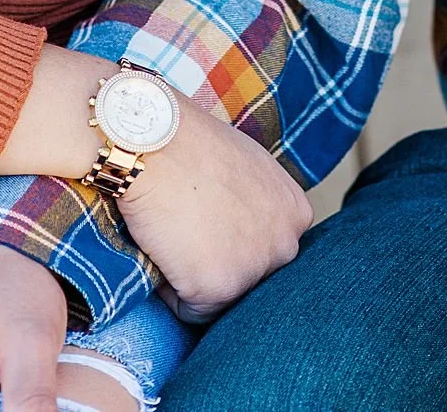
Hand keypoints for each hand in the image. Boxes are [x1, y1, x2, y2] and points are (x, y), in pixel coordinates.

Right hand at [113, 98, 309, 323]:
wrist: (151, 139)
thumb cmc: (185, 140)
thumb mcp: (245, 163)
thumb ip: (256, 199)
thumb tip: (238, 221)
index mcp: (295, 213)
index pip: (265, 248)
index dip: (228, 238)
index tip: (203, 217)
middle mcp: (285, 245)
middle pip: (248, 275)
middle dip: (215, 261)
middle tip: (183, 228)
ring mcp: (253, 269)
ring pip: (220, 296)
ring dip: (191, 276)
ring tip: (170, 235)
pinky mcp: (217, 288)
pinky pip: (188, 308)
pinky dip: (167, 287)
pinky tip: (158, 248)